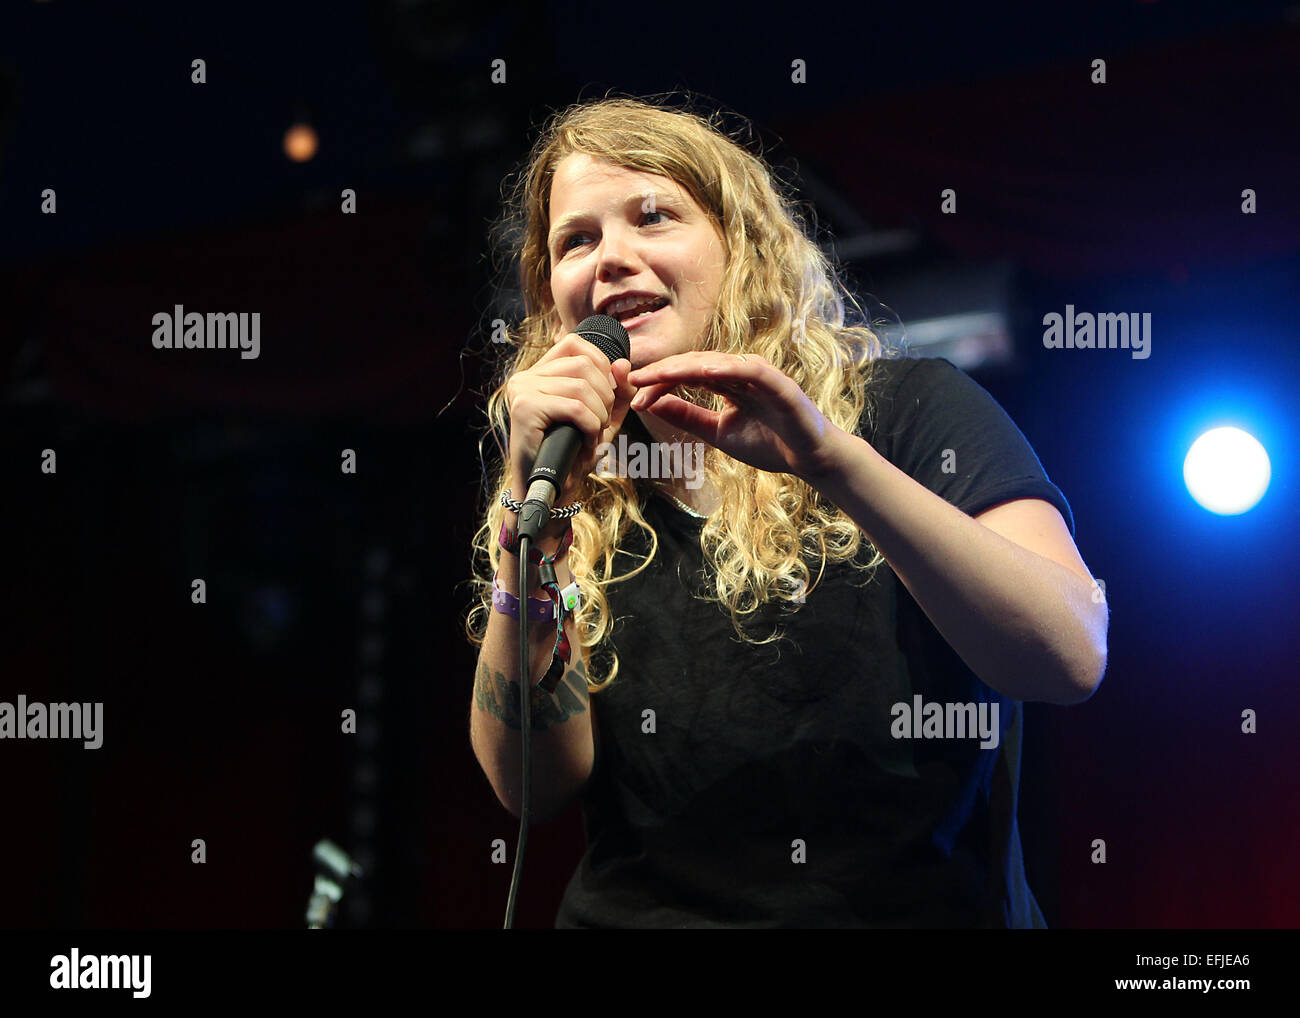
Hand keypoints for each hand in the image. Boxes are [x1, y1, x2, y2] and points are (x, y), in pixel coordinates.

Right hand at [505, 332, 636, 504]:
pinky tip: (586, 442)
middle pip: (584, 364)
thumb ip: (617, 391)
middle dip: (606, 396)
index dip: (602, 365)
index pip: (576, 344)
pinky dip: (591, 426)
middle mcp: (526, 376)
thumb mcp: (602, 418)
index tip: (608, 396)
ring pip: (582, 387)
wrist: (548, 491)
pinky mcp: (525, 409)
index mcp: (539, 372)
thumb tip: (623, 363)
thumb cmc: (572, 454)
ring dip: (599, 415)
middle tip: (601, 424)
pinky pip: (575, 408)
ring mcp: (522, 390)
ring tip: (593, 435)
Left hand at [626, 352, 846, 483]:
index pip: (686, 375)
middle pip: (696, 364)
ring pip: (718, 363)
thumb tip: (651, 404)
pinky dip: (728, 368)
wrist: (808, 460)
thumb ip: (688, 417)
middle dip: (664, 372)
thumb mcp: (718, 433)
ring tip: (659, 373)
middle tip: (635, 380)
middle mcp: (741, 372)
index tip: (634, 393)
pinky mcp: (779, 384)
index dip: (659, 382)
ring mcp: (761, 375)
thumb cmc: (769, 444)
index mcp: (728, 382)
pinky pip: (751, 371)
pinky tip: (704, 371)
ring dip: (686, 367)